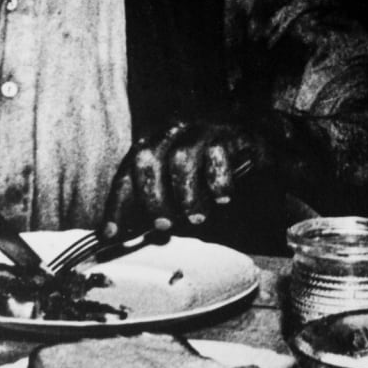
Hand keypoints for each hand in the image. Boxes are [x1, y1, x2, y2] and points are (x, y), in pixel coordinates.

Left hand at [102, 119, 263, 238]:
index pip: (126, 175)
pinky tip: (223, 198)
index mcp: (153, 147)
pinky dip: (217, 182)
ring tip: (197, 217)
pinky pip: (217, 154)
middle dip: (153, 199)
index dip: (116, 205)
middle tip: (164, 225)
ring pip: (181, 158)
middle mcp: (173, 133)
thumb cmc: (212, 180)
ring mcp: (202, 130)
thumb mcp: (180, 198)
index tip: (110, 234)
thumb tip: (129, 237)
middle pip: (148, 159)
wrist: (257, 154)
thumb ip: (158, 212)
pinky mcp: (232, 133)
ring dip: (186, 195)